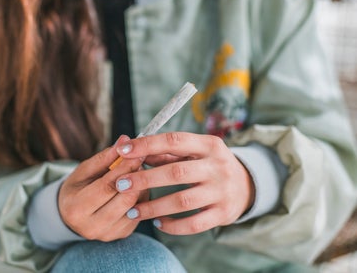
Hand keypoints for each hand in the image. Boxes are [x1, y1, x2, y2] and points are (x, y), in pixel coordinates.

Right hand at [59, 135, 147, 241]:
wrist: (70, 215)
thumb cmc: (77, 188)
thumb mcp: (84, 170)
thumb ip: (104, 157)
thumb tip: (125, 139)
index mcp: (77, 208)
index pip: (107, 186)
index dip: (125, 168)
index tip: (137, 151)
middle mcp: (92, 226)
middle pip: (125, 199)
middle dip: (136, 176)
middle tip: (140, 160)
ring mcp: (108, 234)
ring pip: (136, 207)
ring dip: (141, 186)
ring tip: (138, 171)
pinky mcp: (121, 235)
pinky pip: (139, 213)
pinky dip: (141, 197)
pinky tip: (136, 186)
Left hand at [114, 132, 254, 234]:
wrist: (247, 186)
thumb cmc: (210, 165)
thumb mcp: (195, 152)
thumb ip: (167, 152)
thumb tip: (135, 151)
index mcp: (210, 145)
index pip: (175, 141)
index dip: (147, 145)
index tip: (123, 150)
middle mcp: (218, 166)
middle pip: (176, 172)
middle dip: (145, 179)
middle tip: (121, 185)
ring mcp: (223, 191)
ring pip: (183, 201)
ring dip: (154, 206)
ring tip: (133, 210)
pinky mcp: (224, 213)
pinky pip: (194, 224)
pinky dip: (173, 225)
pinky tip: (157, 223)